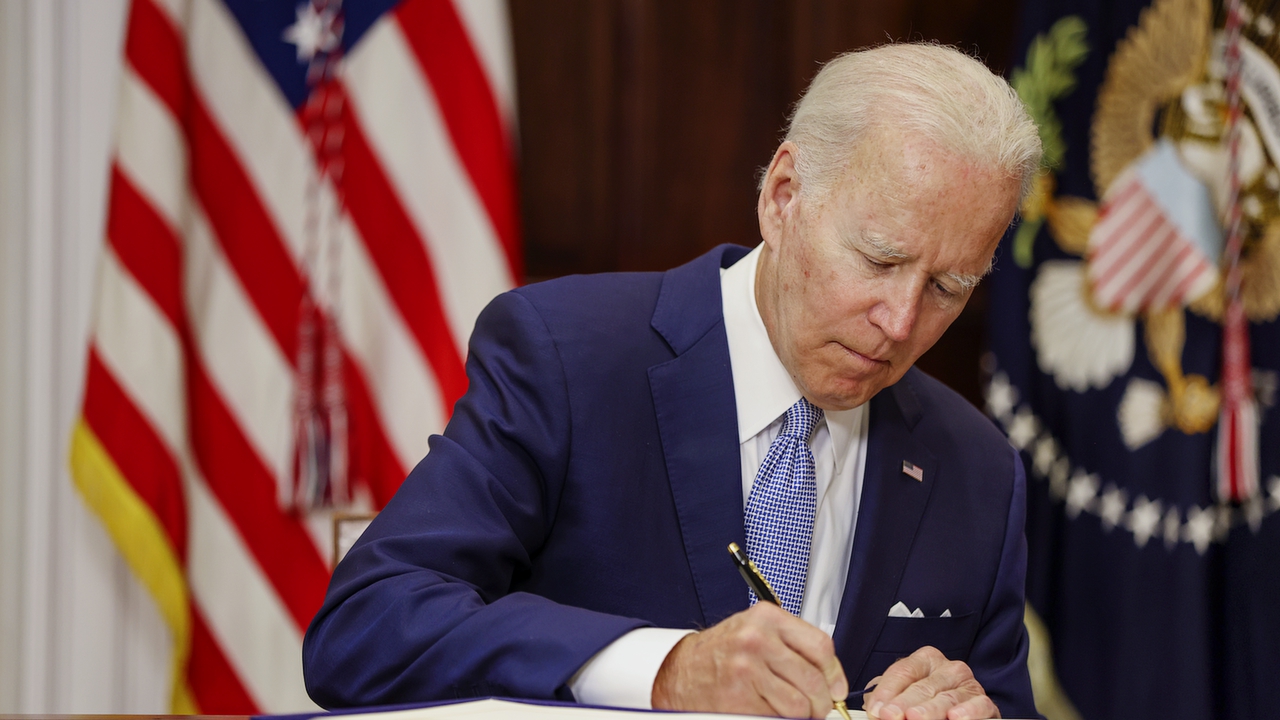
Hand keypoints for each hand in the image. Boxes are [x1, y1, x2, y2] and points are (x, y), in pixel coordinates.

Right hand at [651, 602, 848, 717]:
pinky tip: (768, 710)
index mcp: (767, 619)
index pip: (821, 647)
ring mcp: (747, 670)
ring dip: (802, 715)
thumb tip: (831, 677)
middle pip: (813, 680)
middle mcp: (757, 640)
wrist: (680, 670)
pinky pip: (777, 718)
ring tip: (793, 711)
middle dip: (821, 702)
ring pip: (799, 705)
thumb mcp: (756, 631)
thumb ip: (792, 645)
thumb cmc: (722, 652)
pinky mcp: (738, 698)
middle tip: (818, 708)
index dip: (834, 673)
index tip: (836, 688)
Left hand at [862, 647, 997, 719]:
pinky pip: (979, 704)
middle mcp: (947, 668)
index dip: (887, 691)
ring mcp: (968, 684)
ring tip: (915, 718)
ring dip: (930, 710)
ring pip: (947, 698)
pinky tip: (955, 717)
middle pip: (922, 686)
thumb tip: (874, 709)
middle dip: (904, 704)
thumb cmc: (925, 704)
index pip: (902, 672)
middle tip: (890, 716)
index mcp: (924, 660)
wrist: (954, 715)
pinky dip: (968, 711)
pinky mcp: (985, 702)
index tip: (876, 710)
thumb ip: (889, 700)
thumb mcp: (905, 698)